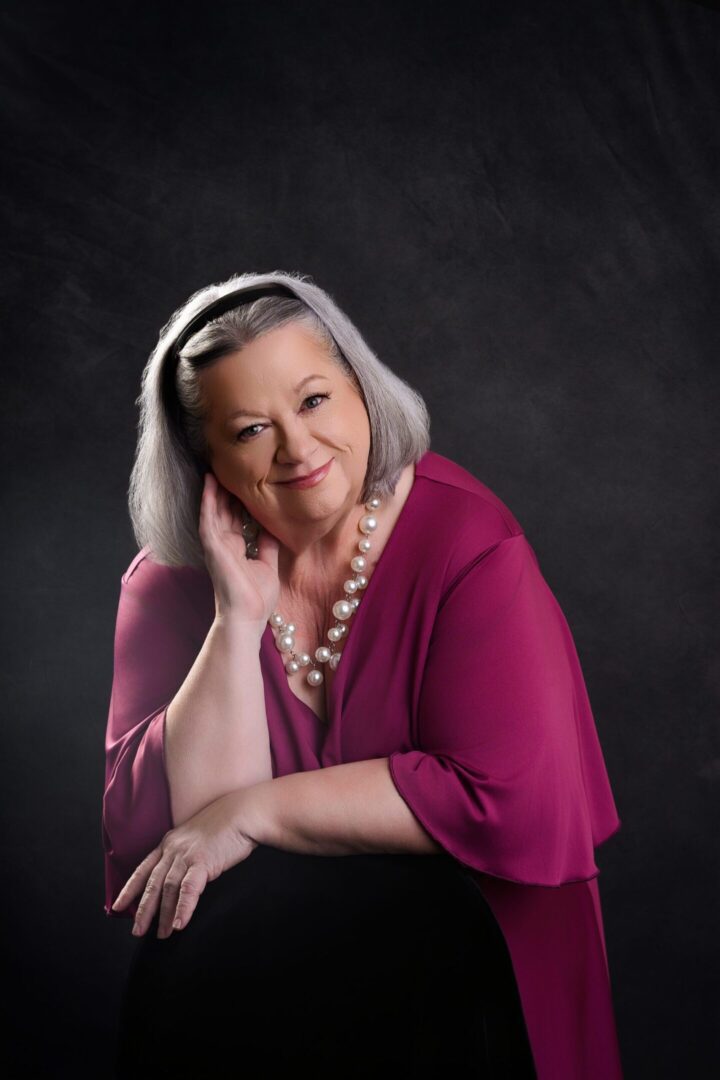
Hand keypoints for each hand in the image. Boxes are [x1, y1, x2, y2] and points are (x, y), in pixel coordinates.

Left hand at [110, 790, 258, 938]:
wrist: (243, 811)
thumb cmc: (226, 825)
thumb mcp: (197, 837)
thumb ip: (186, 853)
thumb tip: (182, 874)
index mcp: (170, 843)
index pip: (143, 868)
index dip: (130, 889)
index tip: (118, 906)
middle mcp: (173, 849)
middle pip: (152, 883)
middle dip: (143, 909)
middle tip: (137, 931)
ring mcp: (186, 855)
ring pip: (167, 889)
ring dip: (163, 914)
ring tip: (161, 934)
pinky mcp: (202, 861)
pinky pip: (188, 889)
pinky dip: (182, 908)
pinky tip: (178, 924)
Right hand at [199, 470, 279, 626]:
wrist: (247, 618)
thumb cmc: (257, 598)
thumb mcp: (268, 564)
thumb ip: (268, 544)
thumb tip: (273, 525)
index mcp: (236, 548)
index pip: (236, 517)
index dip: (239, 499)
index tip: (245, 480)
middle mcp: (224, 544)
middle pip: (224, 510)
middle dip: (226, 489)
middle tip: (230, 466)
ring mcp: (216, 545)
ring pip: (213, 510)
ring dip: (214, 489)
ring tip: (216, 467)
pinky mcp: (213, 548)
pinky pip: (208, 519)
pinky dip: (207, 501)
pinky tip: (208, 483)